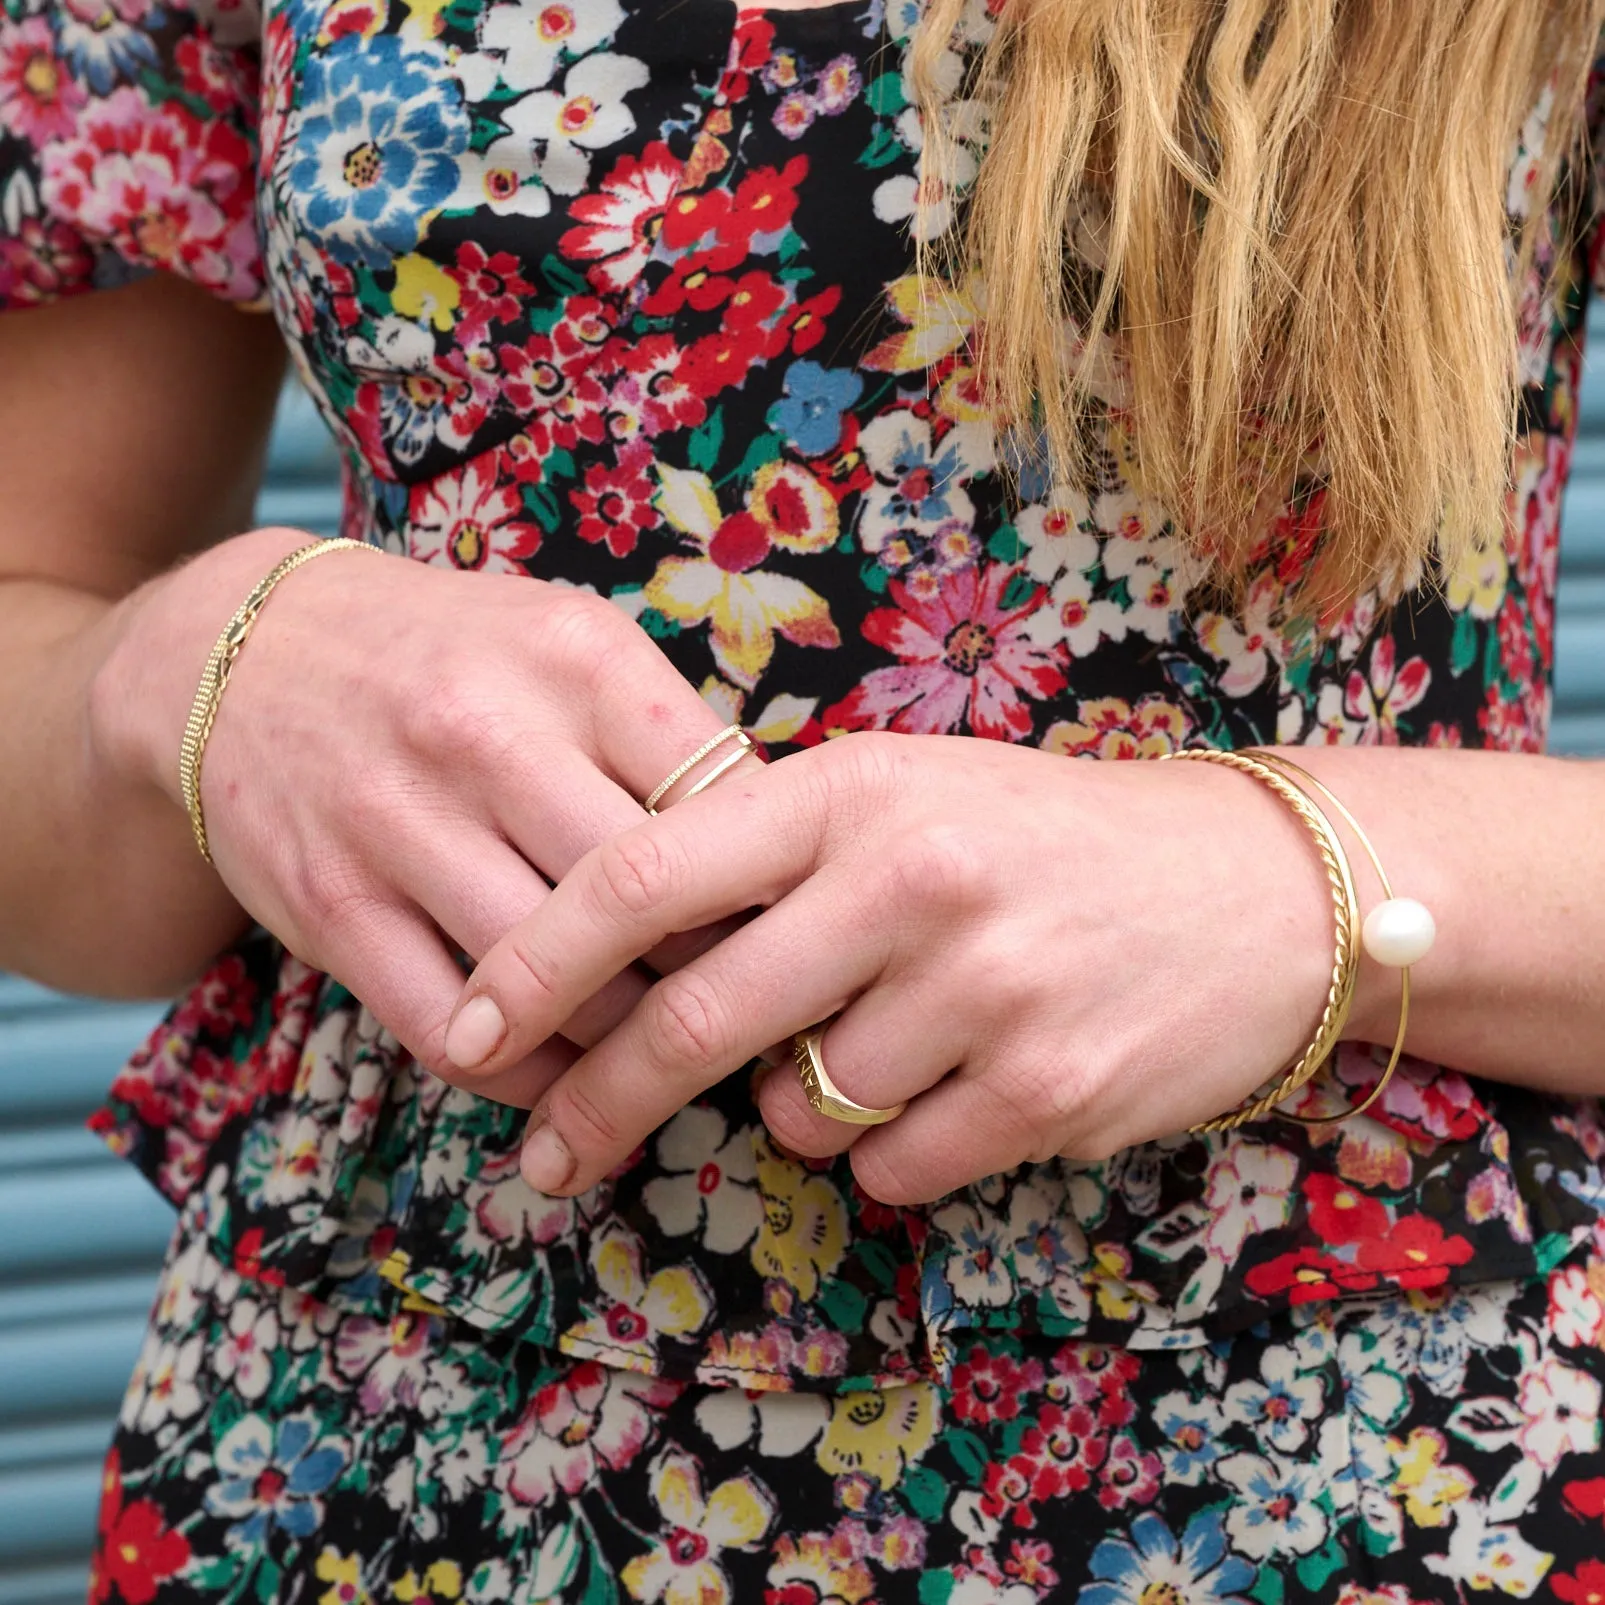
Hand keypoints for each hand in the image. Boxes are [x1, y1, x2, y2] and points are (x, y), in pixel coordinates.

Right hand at [93, 526, 760, 1101]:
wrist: (246, 650)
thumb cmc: (451, 657)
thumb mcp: (567, 642)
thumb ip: (667, 735)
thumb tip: (776, 855)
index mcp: (579, 661)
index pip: (724, 800)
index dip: (774, 883)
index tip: (790, 928)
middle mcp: (490, 734)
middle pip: (649, 903)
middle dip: (713, 977)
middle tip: (745, 1014)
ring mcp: (401, 822)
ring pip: (558, 985)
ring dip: (625, 1045)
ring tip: (667, 1061)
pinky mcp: (332, 905)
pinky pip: (453, 1033)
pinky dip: (527, 1079)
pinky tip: (565, 1079)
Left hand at [447, 731, 1339, 1202]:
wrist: (1252, 891)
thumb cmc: (1047, 839)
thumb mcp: (911, 794)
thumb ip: (777, 853)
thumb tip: (630, 952)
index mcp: (854, 788)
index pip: (649, 870)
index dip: (538, 957)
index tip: (466, 1026)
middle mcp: (911, 877)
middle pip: (695, 1018)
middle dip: (599, 1100)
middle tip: (545, 1152)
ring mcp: (983, 988)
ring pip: (797, 1110)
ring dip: (801, 1105)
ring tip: (886, 1042)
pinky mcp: (1044, 1089)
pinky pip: (892, 1166)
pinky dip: (891, 1149)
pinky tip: (958, 1086)